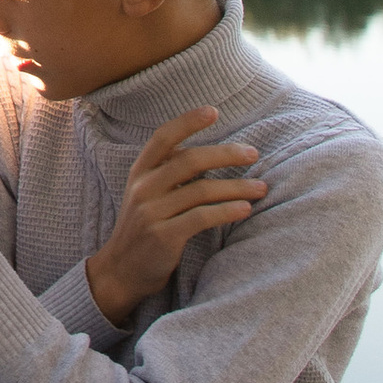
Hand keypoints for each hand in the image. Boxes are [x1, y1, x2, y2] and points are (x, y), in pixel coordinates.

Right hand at [85, 108, 266, 324]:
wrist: (121, 271)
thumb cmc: (144, 228)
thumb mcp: (147, 194)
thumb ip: (170, 174)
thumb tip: (213, 154)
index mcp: (140, 172)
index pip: (163, 138)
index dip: (187, 121)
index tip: (213, 111)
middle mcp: (143, 188)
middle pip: (190, 160)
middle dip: (226, 154)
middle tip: (253, 153)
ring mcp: (151, 213)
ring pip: (201, 190)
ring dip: (236, 187)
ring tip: (261, 188)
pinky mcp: (163, 236)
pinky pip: (201, 218)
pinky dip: (227, 211)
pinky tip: (245, 209)